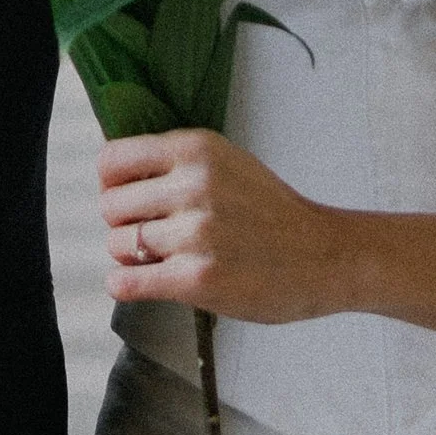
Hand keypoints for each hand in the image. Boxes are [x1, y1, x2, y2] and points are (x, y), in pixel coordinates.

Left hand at [101, 128, 335, 325]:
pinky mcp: (197, 279)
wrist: (326, 256)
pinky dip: (125, 285)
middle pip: (109, 207)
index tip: (125, 198)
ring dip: (133, 257)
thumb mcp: (227, 162)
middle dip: (124, 224)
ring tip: (165, 258)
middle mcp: (193, 185)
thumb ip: (175, 164)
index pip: (111, 161)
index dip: (111, 184)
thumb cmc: (274, 213)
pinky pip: (127, 282)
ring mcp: (196, 233)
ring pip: (118, 245)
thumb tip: (113, 177)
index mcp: (196, 150)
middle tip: (152, 235)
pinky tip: (142, 282)